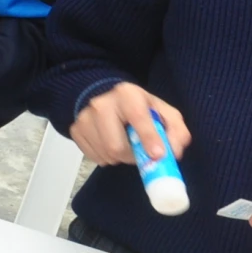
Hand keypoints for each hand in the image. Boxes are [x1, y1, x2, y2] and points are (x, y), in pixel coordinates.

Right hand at [71, 83, 190, 169]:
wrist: (102, 96)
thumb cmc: (137, 106)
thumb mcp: (162, 112)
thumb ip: (176, 131)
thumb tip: (174, 153)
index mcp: (127, 94)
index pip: (137, 117)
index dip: (148, 137)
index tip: (157, 155)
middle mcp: (102, 104)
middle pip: (116, 146)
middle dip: (131, 156)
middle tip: (139, 154)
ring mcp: (84, 117)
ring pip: (105, 154)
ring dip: (120, 157)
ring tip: (124, 145)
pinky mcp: (75, 130)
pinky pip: (94, 157)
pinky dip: (106, 157)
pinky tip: (110, 144)